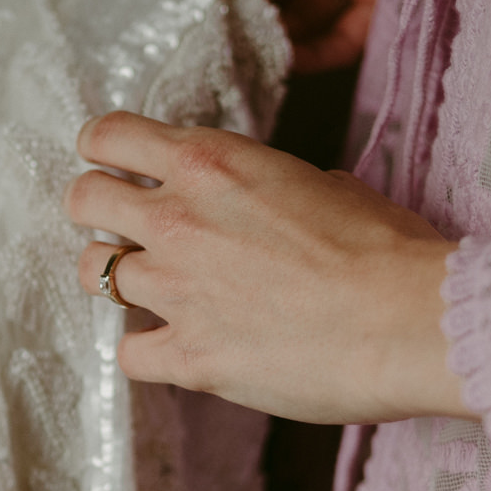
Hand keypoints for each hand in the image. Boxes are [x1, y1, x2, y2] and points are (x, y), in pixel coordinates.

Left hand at [66, 111, 467, 424]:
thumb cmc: (386, 248)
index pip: (111, 135)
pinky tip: (175, 348)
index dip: (102, 149)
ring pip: (92, 272)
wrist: (407, 318)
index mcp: (213, 162)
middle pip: (82, 198)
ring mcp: (177, 289)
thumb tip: (283, 198)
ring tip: (149, 287)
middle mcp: (180, 219)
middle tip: (118, 224)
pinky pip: (128, 354)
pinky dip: (146, 352)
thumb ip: (279, 184)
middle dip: (94, 208)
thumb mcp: (329, 183)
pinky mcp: (190, 355)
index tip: (109, 162)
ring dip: (116, 277)